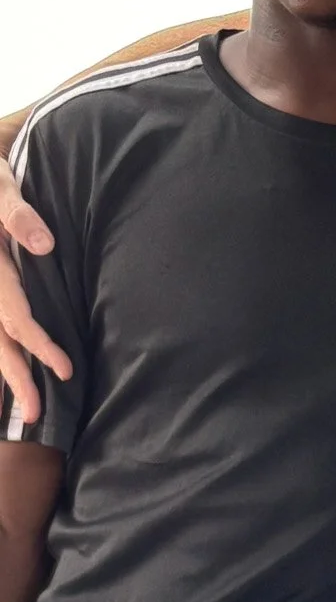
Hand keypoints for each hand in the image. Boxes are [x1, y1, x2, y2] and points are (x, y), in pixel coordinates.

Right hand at [0, 125, 69, 424]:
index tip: (63, 370)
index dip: (38, 344)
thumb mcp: (0, 187)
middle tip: (37, 414)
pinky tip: (17, 379)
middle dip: (17, 377)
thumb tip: (42, 245)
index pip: (13, 315)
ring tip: (29, 412)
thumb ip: (17, 213)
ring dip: (8, 375)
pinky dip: (5, 353)